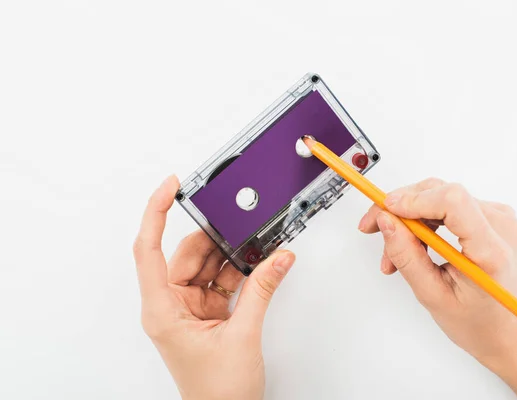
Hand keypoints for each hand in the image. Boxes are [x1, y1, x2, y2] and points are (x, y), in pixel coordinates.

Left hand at [133, 176, 294, 399]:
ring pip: (205, 265)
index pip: (148, 250)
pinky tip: (256, 263)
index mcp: (162, 310)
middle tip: (239, 221)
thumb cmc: (218, 392)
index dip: (155, 213)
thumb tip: (279, 257)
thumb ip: (262, 290)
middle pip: (185, 254)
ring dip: (229, 254)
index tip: (169, 187)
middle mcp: (170, 306)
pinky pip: (219, 280)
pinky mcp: (207, 313)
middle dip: (213, 237)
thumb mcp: (242, 335)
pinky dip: (238, 271)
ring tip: (254, 243)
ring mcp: (189, 309)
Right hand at [359, 178, 516, 398]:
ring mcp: (499, 217)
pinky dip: (423, 218)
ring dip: (409, 216)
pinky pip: (447, 204)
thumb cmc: (476, 320)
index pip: (453, 202)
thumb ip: (407, 257)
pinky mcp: (491, 215)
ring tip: (392, 251)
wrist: (505, 327)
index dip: (414, 199)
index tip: (385, 212)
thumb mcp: (432, 296)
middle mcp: (501, 226)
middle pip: (442, 192)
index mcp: (491, 251)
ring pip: (439, 195)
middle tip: (372, 227)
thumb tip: (386, 221)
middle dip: (401, 207)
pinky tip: (412, 243)